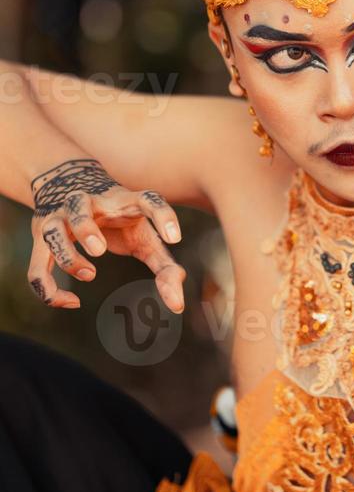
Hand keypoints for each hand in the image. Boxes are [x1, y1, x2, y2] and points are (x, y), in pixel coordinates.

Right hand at [28, 157, 185, 312]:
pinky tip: (72, 303)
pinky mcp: (42, 237)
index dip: (163, 216)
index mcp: (123, 200)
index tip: (176, 238)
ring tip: (91, 273)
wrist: (70, 186)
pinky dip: (48, 289)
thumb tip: (177, 305)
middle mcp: (88, 203)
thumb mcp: (144, 237)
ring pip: (52, 232)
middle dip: (86, 229)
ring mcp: (61, 218)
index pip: (147, 200)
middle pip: (79, 206)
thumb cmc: (119, 220)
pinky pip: (37, 267)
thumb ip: (164, 267)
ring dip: (67, 254)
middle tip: (100, 251)